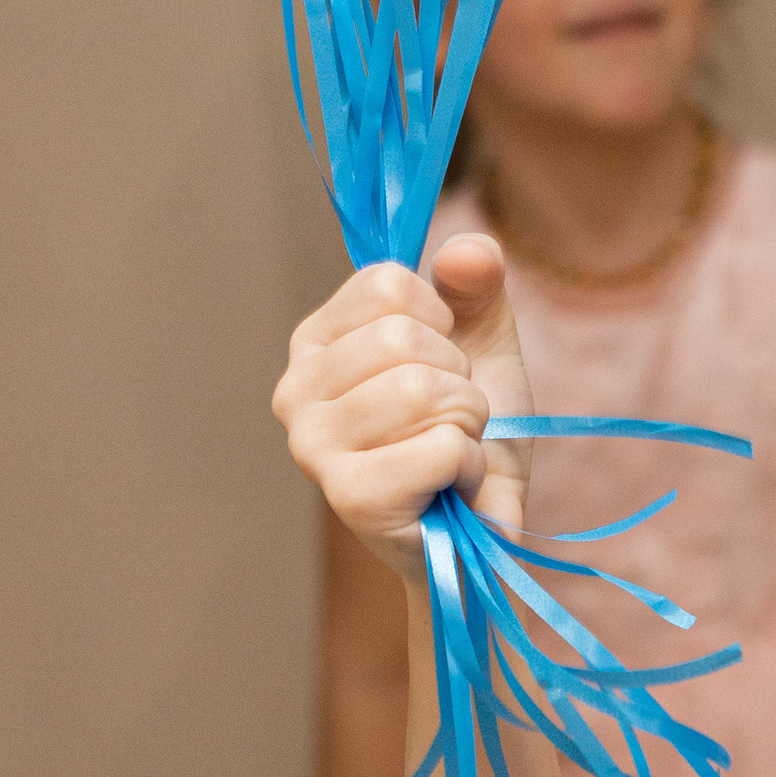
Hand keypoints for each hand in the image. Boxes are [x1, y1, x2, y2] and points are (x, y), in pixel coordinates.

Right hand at [273, 236, 532, 574]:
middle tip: (447, 421)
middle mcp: (295, 391)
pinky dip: (468, 466)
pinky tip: (447, 488)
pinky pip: (441, 448)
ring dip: (467, 424)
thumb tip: (470, 251)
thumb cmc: (466, 429)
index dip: (442, 323)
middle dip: (458, 380)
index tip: (437, 364)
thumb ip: (475, 283)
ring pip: (424, 389)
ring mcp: (312, 447)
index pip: (389, 284)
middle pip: (406, 337)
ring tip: (448, 453)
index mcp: (315, 342)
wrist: (476, 525)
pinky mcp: (349, 497)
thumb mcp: (480, 341)